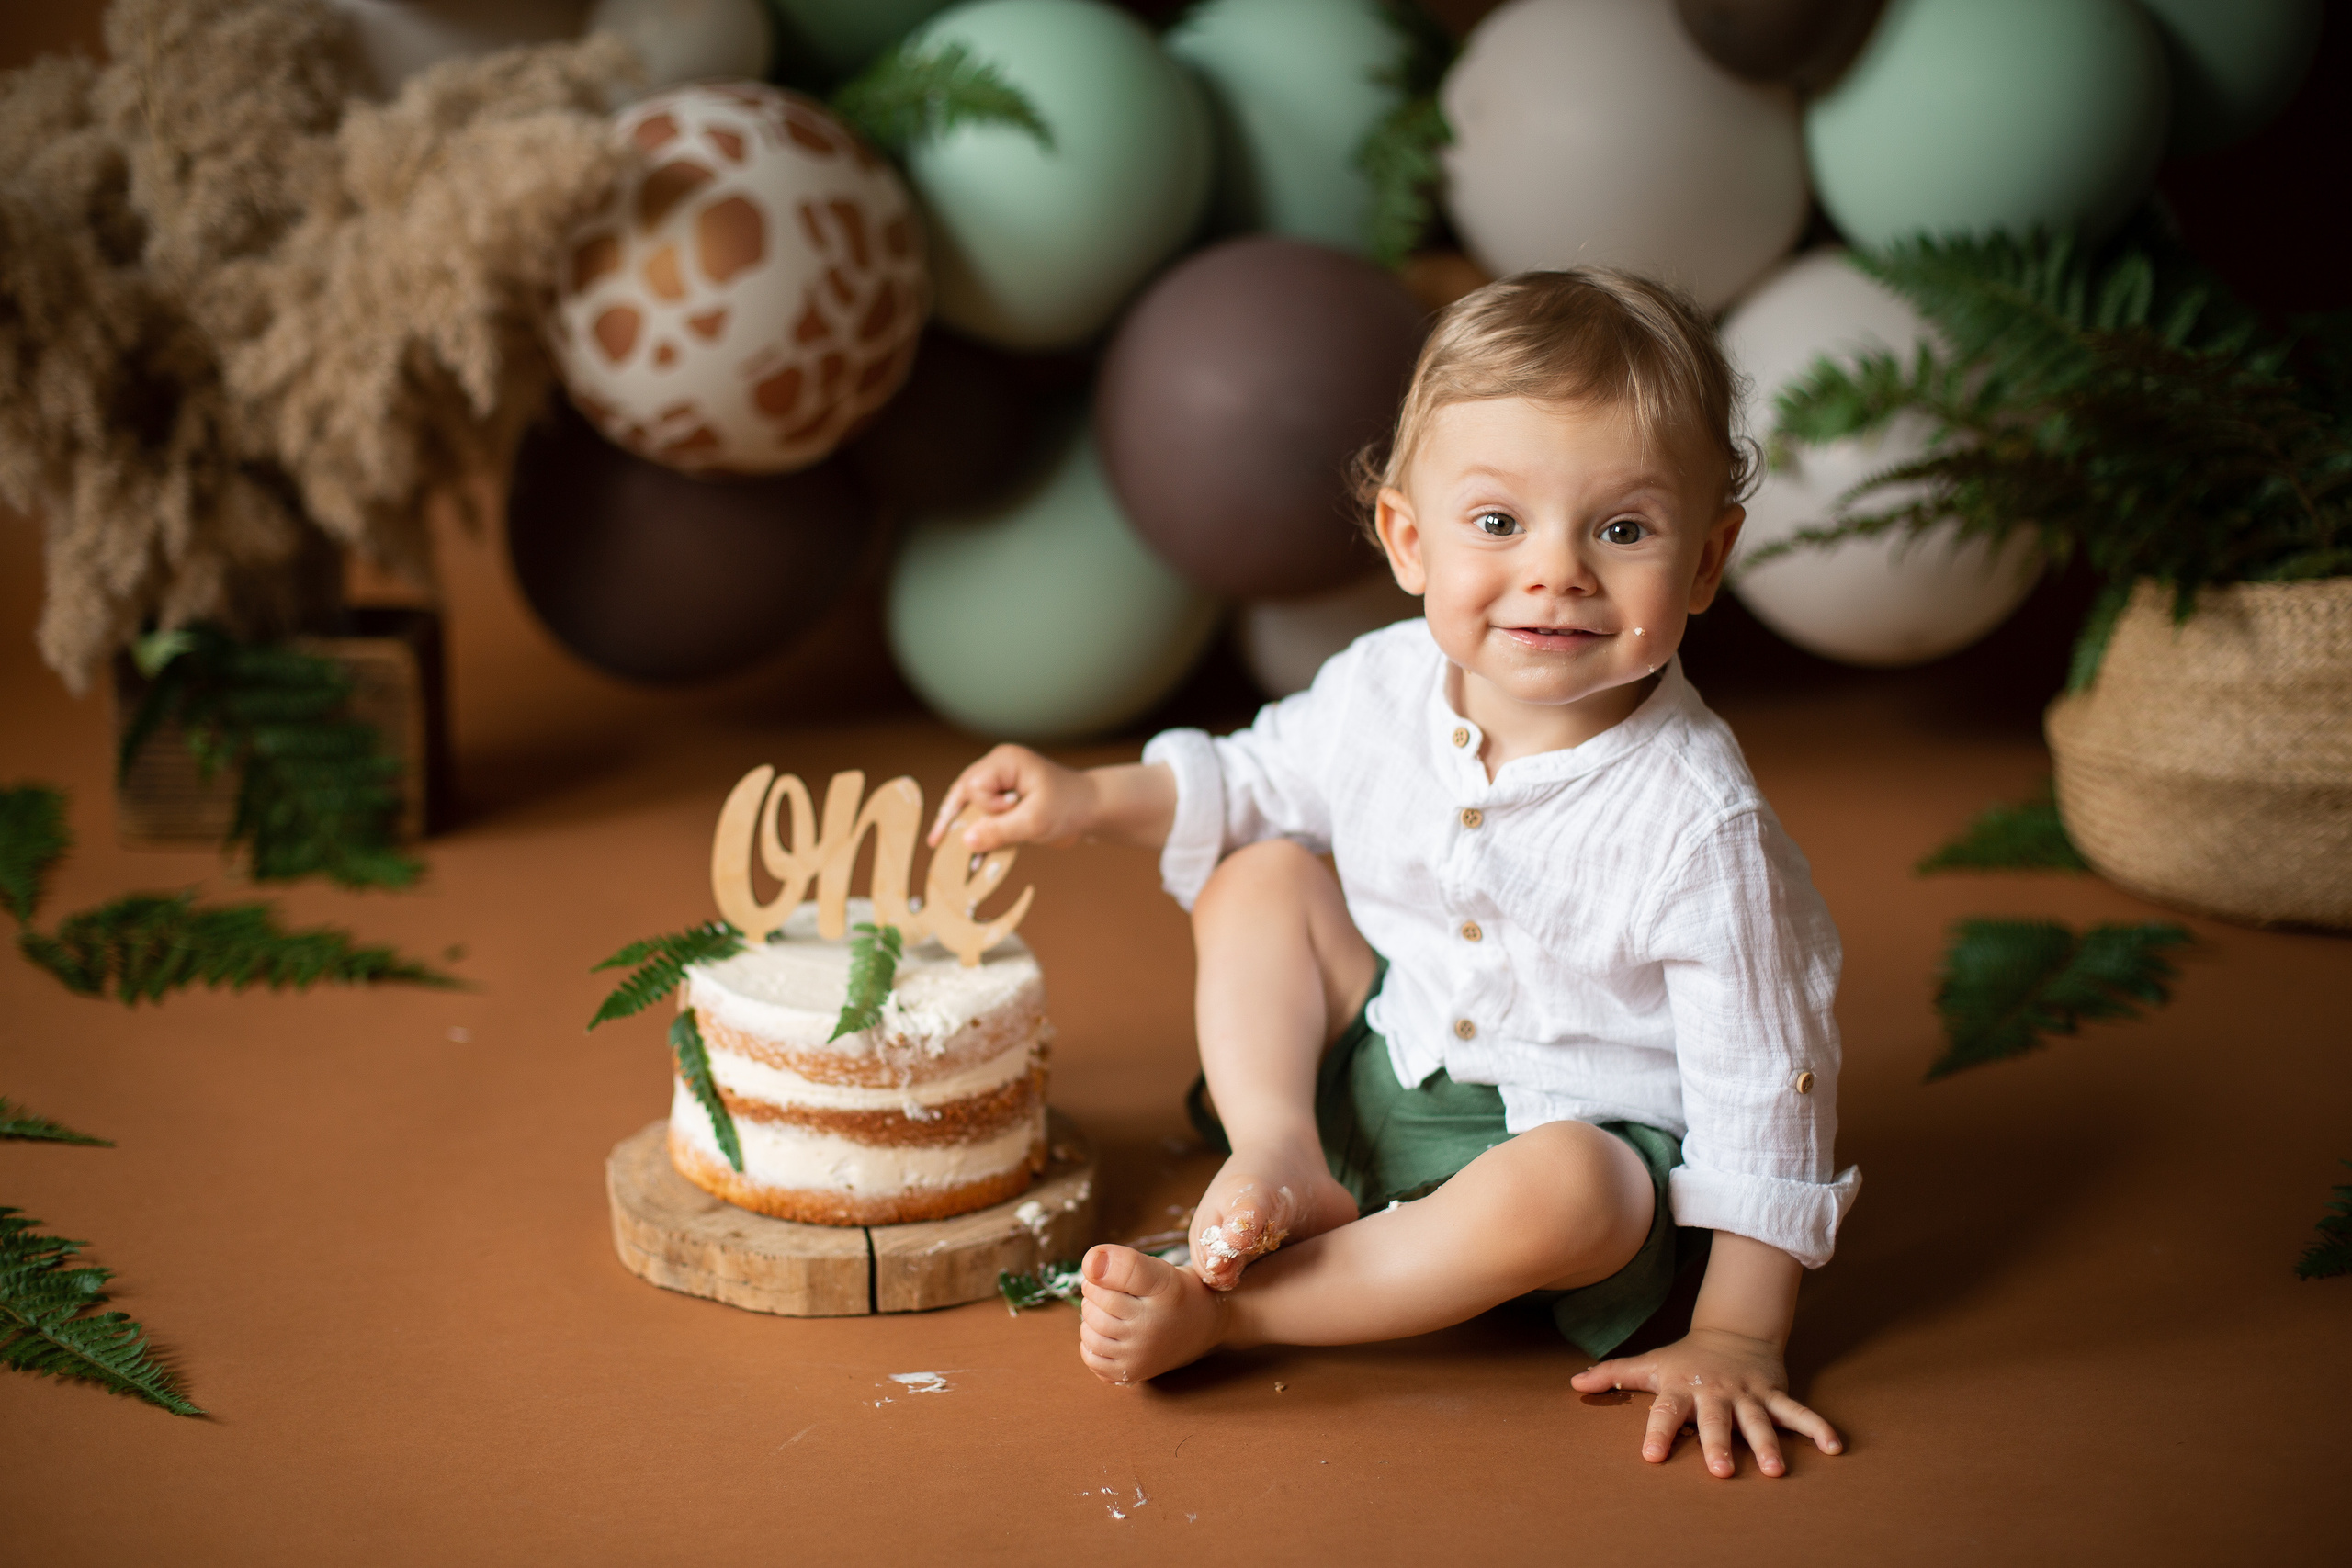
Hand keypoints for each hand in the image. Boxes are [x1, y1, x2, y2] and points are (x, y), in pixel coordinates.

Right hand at [928, 745, 1096, 853]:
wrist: (1094, 810)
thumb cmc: (1070, 807)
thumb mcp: (1035, 822)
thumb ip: (1000, 831)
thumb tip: (965, 840)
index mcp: (1005, 761)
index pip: (974, 786)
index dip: (986, 807)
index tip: (1011, 812)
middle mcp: (999, 767)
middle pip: (963, 793)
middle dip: (955, 818)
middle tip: (936, 843)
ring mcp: (1001, 783)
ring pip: (969, 805)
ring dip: (963, 827)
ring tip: (941, 846)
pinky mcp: (1005, 799)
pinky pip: (982, 814)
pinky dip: (977, 831)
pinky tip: (968, 851)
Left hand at [1571, 1327, 1840, 1478]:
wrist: (1733, 1332)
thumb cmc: (1684, 1358)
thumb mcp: (1649, 1363)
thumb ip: (1614, 1375)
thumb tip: (1574, 1383)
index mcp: (1682, 1388)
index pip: (1665, 1411)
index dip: (1658, 1431)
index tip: (1651, 1455)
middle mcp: (1715, 1393)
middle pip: (1715, 1421)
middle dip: (1717, 1444)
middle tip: (1720, 1472)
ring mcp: (1747, 1394)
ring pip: (1758, 1421)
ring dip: (1767, 1445)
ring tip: (1775, 1471)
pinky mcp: (1774, 1394)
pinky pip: (1797, 1412)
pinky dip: (1816, 1428)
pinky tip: (1834, 1447)